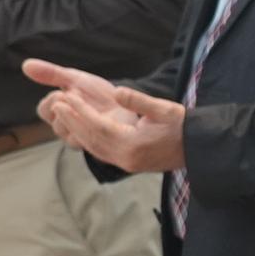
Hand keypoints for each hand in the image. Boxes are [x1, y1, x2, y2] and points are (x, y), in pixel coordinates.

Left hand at [23, 60, 188, 174]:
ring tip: (62, 115)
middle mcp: (125, 157)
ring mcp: (126, 163)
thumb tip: (117, 92)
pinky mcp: (129, 163)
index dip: (79, 111)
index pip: (98, 126)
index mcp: (133, 144)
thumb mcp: (164, 109)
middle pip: (91, 138)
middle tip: (55, 104)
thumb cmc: (184, 127)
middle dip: (72, 121)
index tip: (65, 98)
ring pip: (93, 147)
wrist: (198, 149)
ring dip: (76, 130)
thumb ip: (139, 101)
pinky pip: (101, 152)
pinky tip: (80, 129)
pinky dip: (87, 139)